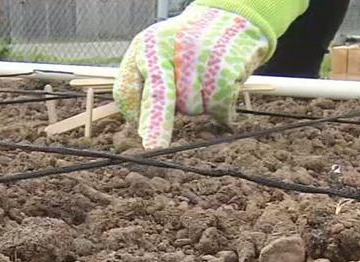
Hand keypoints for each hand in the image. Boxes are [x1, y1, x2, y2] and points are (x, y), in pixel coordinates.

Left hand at [113, 4, 270, 149]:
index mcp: (145, 46)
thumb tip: (141, 129)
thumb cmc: (186, 42)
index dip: (134, 114)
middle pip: (160, 98)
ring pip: (190, 108)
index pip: (128, 89)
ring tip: (204, 77)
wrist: (231, 16)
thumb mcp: (155, 51)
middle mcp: (170, 48)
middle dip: (157, 126)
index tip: (141, 133)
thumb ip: (142, 83)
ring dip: (197, 104)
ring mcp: (200, 58)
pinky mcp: (226, 70)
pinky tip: (222, 87)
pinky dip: (222, 111)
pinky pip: (218, 108)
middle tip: (152, 147)